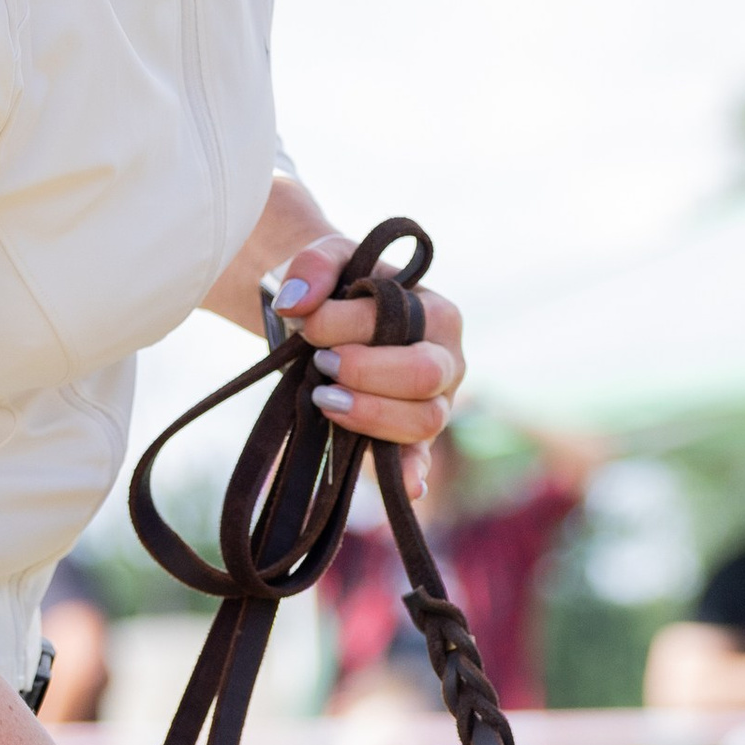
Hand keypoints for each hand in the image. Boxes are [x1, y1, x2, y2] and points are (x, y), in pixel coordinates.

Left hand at [272, 232, 461, 505]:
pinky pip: (418, 458)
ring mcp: (435, 404)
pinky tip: (407, 487)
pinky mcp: (412, 439)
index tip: (305, 322)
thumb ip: (314, 266)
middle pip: (424, 375)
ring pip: (423, 421)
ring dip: (370, 414)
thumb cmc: (340, 287)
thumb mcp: (327, 257)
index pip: (402, 323)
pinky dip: (412, 473)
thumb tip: (296, 305)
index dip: (344, 324)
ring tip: (325, 399)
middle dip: (366, 372)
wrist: (329, 316)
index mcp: (438, 314)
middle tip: (321, 365)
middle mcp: (447, 361)